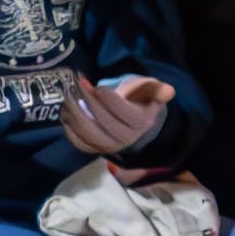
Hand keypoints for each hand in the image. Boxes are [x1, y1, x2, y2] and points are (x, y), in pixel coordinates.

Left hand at [59, 71, 173, 160]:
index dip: (106, 96)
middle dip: (86, 100)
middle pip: (101, 119)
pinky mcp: (97, 150)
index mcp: (139, 122)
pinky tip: (66, 113)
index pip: (120, 109)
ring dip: (74, 113)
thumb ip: (158, 91)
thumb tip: (168, 91)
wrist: (138, 130)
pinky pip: (80, 142)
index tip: (97, 87)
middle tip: (75, 85)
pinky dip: (69, 128)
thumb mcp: (153, 95)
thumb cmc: (142, 106)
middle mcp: (125, 137)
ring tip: (68, 96)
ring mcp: (109, 146)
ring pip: (88, 132)